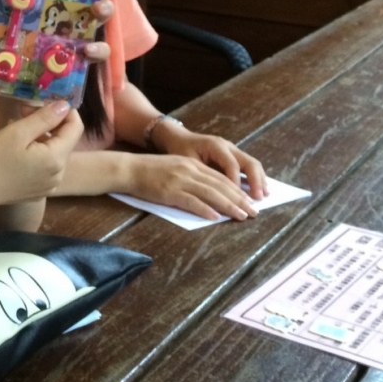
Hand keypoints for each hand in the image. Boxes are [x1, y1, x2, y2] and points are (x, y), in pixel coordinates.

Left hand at [0, 0, 117, 64]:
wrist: (2, 86)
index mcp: (48, 3)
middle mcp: (66, 18)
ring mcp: (74, 39)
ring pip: (99, 22)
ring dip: (105, 11)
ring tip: (100, 8)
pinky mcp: (77, 63)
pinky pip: (95, 54)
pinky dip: (97, 49)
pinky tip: (87, 48)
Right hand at [0, 100, 83, 210]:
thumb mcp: (18, 132)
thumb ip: (44, 118)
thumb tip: (65, 105)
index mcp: (56, 158)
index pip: (76, 127)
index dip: (65, 111)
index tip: (43, 103)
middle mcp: (59, 174)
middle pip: (65, 140)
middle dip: (49, 122)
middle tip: (23, 113)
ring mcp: (50, 185)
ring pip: (55, 152)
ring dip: (43, 137)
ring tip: (18, 131)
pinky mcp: (40, 190)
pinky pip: (47, 166)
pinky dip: (38, 153)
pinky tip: (19, 151)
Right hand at [123, 154, 258, 220]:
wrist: (128, 168)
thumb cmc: (149, 171)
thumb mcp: (175, 167)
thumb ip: (192, 177)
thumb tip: (210, 194)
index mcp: (192, 164)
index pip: (221, 178)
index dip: (237, 190)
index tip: (250, 200)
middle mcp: (189, 170)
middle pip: (220, 185)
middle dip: (239, 199)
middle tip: (254, 211)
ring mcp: (180, 180)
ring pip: (211, 194)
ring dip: (229, 206)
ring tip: (242, 215)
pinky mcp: (170, 192)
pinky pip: (192, 201)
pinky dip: (205, 209)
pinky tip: (216, 217)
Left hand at [152, 121, 267, 199]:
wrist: (178, 138)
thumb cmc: (180, 150)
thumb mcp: (187, 162)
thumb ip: (202, 174)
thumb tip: (215, 193)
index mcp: (216, 146)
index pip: (231, 164)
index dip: (236, 181)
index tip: (237, 198)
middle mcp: (228, 146)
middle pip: (248, 162)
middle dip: (255, 180)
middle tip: (258, 198)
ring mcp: (233, 150)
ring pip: (253, 163)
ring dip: (260, 179)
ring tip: (264, 195)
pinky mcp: (234, 156)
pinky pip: (249, 166)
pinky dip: (256, 178)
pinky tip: (260, 190)